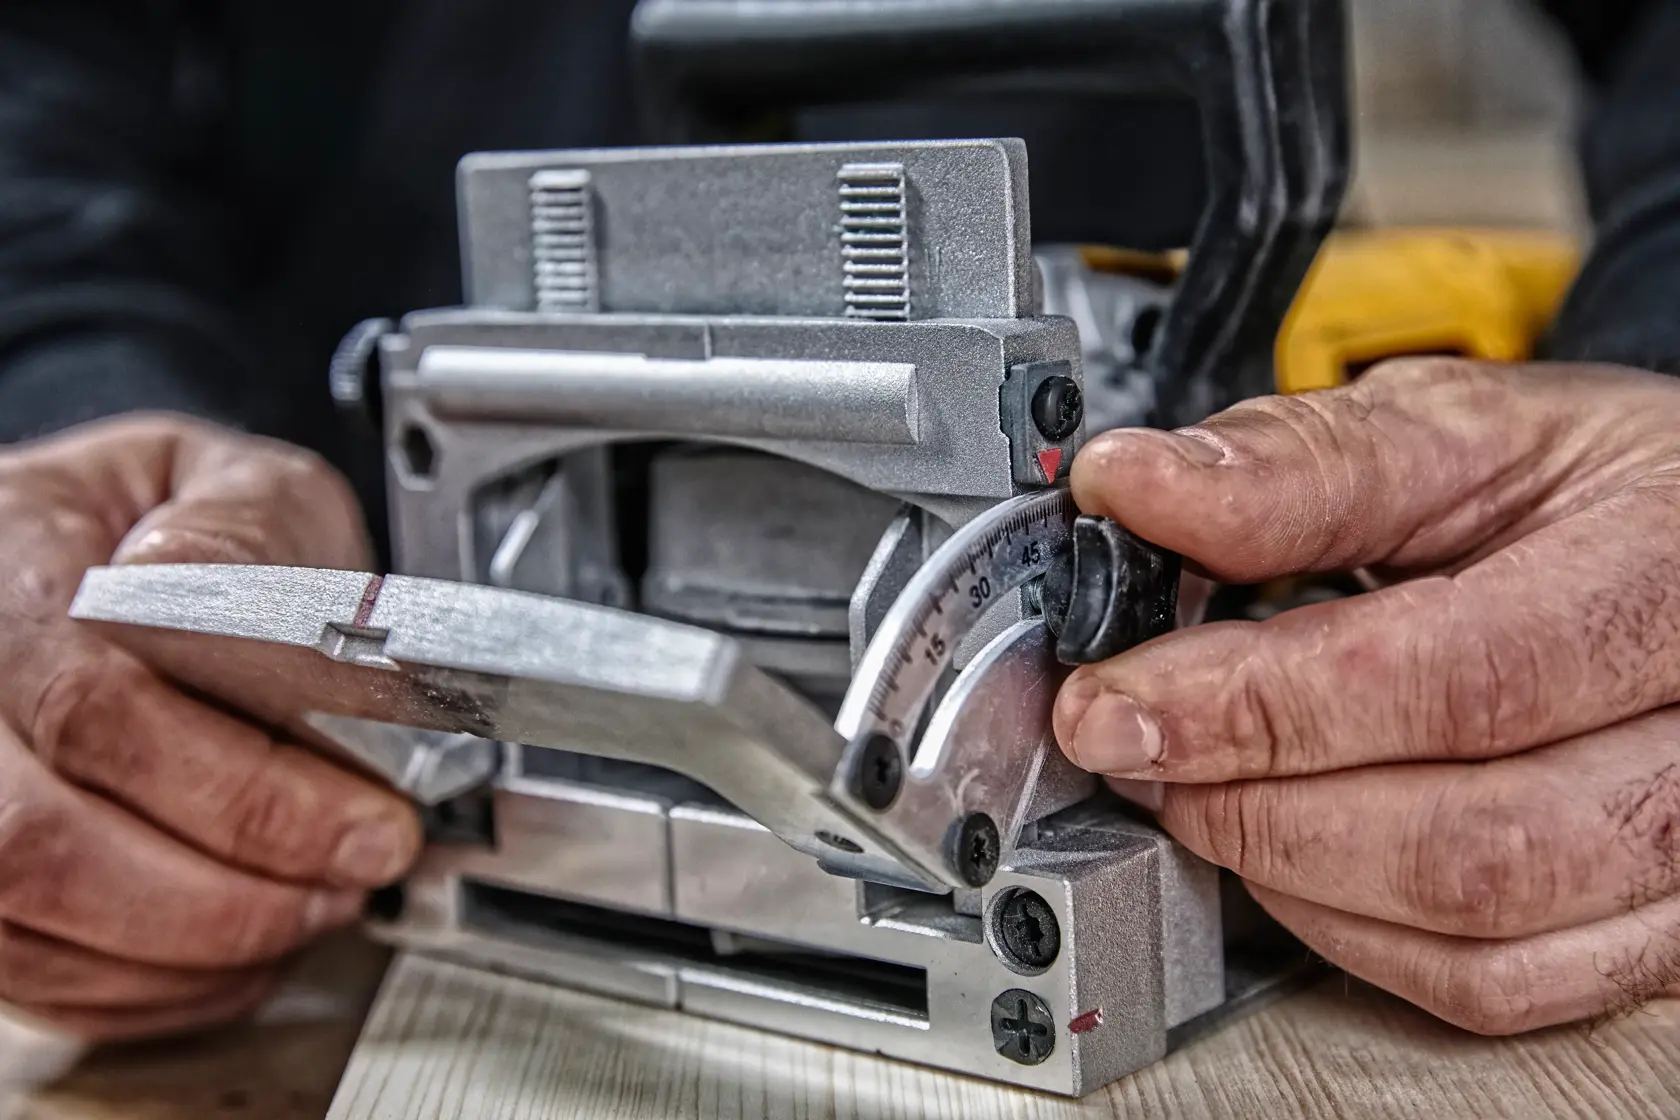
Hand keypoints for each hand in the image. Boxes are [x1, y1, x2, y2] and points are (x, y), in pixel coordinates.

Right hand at [0, 415, 420, 1040]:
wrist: (103, 555)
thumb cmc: (172, 525)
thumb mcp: (237, 483)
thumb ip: (245, 536)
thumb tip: (231, 602)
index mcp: (10, 572)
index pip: (97, 710)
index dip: (245, 793)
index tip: (368, 823)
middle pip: (43, 846)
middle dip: (231, 894)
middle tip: (353, 877)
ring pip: (29, 928)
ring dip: (199, 949)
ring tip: (312, 904)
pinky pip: (35, 976)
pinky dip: (157, 986)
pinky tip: (243, 945)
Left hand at [1055, 360, 1679, 1033]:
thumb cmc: (1599, 487)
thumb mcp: (1462, 432)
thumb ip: (1302, 466)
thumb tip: (1136, 486)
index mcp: (1665, 579)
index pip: (1452, 681)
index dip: (1255, 707)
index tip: (1114, 700)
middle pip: (1467, 844)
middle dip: (1252, 806)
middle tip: (1136, 746)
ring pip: (1478, 939)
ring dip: (1290, 875)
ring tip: (1199, 787)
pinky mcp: (1655, 922)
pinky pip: (1496, 985)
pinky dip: (1357, 936)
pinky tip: (1287, 857)